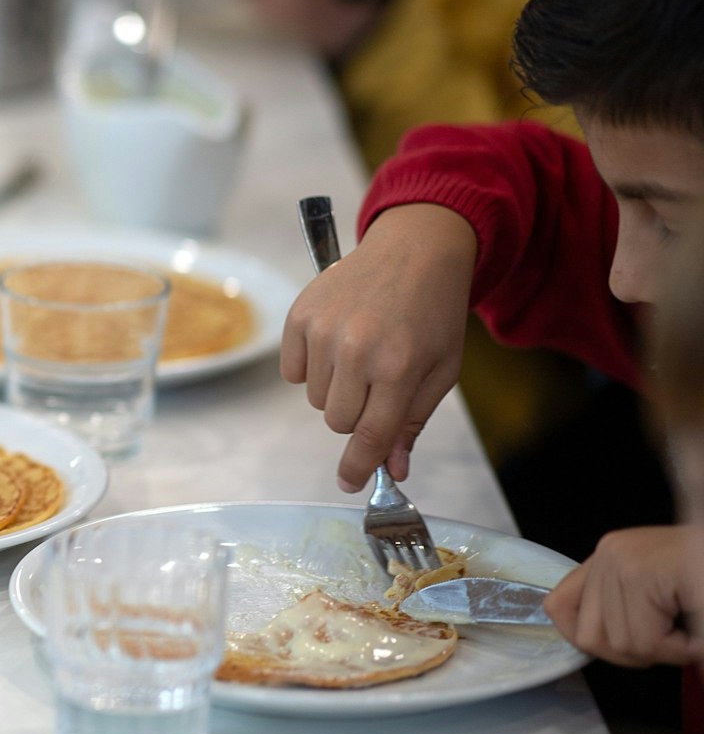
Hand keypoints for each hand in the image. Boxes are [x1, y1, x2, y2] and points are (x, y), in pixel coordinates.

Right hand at [281, 202, 476, 491]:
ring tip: (359, 355)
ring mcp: (323, 331)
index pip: (370, 436)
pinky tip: (335, 342)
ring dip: (335, 389)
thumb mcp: (440, 370)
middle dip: (356, 414)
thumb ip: (412, 421)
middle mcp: (356, 350)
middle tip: (376, 385)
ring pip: (314, 399)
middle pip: (337, 421)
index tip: (349, 483)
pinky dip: (311, 367)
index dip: (358, 466)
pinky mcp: (299, 315)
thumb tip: (392, 469)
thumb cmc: (433, 313)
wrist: (415, 249)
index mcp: (398, 367)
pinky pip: (292, 372)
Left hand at [545, 527, 697, 665]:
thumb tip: (583, 640)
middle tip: (676, 636)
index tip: (627, 647)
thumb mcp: (661, 598)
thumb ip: (623, 612)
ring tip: (691, 626)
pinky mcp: (644, 573)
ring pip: (620, 645)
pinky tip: (694, 630)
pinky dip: (678, 649)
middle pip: (587, 638)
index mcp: (613, 556)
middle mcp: (611, 552)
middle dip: (638, 652)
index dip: (584, 639)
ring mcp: (625, 560)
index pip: (558, 606)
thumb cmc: (703, 581)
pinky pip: (644, 640)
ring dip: (665, 651)